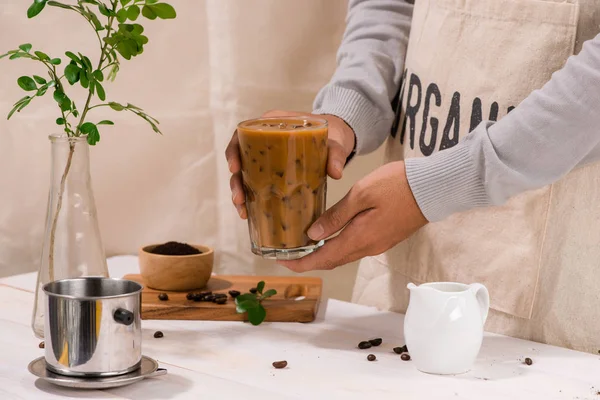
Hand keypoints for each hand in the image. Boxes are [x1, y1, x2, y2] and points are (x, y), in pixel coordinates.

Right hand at [225, 110, 355, 218]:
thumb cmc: (331, 137)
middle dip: (235, 181)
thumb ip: (335, 154)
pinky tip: (249, 213)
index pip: (242, 135)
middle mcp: (263, 141)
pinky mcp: (270, 172)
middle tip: (239, 199)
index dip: (233, 151)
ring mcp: (265, 158)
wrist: (336, 143)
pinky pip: (254, 184)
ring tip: (243, 210)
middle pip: (239, 159)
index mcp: (271, 125)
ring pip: (244, 174)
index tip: (234, 167)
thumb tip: (336, 173)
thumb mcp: (333, 143)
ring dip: (240, 193)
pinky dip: (250, 198)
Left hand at [278, 161, 427, 272]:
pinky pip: (355, 248)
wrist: (432, 189)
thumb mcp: (361, 194)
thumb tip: (313, 235)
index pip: (324, 259)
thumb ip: (336, 216)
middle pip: (332, 261)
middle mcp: (368, 247)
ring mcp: (378, 244)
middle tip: (289, 255)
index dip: (302, 263)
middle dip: (309, 261)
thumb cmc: (397, 185)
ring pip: (344, 256)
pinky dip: (337, 248)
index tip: (283, 262)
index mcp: (360, 238)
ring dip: (323, 255)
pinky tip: (330, 237)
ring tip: (304, 246)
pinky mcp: (384, 238)